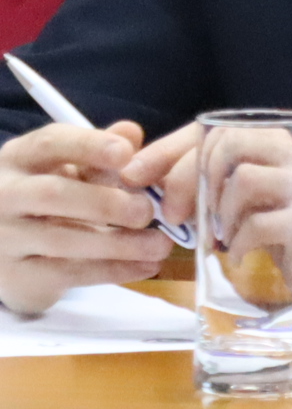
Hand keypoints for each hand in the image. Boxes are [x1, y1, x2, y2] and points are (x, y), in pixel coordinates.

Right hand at [0, 120, 167, 316]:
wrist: (10, 248)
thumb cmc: (49, 197)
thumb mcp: (69, 167)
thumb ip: (100, 150)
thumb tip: (131, 132)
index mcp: (21, 158)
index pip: (50, 143)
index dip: (90, 146)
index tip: (127, 154)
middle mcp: (6, 195)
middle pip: (53, 194)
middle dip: (106, 203)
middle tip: (147, 211)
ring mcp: (7, 237)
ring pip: (62, 239)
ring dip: (119, 244)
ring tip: (160, 244)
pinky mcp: (16, 276)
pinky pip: (68, 273)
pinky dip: (114, 270)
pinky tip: (146, 266)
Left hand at [130, 121, 291, 318]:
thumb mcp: (264, 200)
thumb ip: (225, 185)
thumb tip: (157, 185)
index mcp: (283, 142)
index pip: (216, 129)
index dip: (167, 149)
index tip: (132, 175)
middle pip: (227, 144)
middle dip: (185, 180)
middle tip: (171, 217)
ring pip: (243, 180)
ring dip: (217, 214)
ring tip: (219, 237)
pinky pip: (259, 224)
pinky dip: (237, 243)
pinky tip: (238, 255)